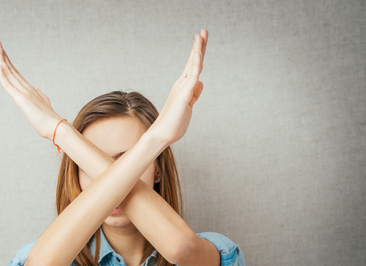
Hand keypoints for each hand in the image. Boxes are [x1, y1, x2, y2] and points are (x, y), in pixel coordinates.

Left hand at [0, 41, 62, 140]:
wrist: (55, 127)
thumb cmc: (49, 120)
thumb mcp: (44, 105)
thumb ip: (40, 96)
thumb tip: (38, 90)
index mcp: (29, 90)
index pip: (16, 73)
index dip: (8, 62)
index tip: (3, 52)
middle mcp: (26, 88)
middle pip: (11, 69)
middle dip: (3, 56)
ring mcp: (24, 92)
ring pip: (9, 73)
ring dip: (2, 60)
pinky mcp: (21, 99)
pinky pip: (9, 86)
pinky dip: (3, 76)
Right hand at [148, 29, 207, 145]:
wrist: (162, 135)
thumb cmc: (174, 124)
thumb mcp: (188, 106)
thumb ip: (194, 94)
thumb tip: (201, 82)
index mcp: (183, 87)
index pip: (193, 67)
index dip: (198, 53)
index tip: (201, 40)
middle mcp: (181, 84)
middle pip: (192, 61)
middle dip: (199, 46)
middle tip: (203, 31)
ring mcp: (182, 88)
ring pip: (192, 65)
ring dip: (197, 49)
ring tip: (201, 35)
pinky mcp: (183, 95)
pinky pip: (191, 76)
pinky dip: (195, 63)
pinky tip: (198, 53)